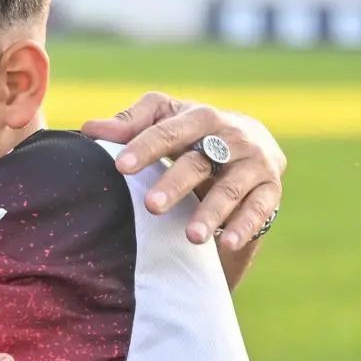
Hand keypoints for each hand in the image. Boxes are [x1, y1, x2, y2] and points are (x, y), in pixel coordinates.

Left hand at [82, 91, 285, 249]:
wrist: (250, 141)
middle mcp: (231, 136)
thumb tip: (89, 129)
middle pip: (200, 161)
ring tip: (191, 237)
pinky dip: (245, 226)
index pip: (169, 131)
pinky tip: (228, 244)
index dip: (145, 146)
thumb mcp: (164, 119)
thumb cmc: (191, 132)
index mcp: (200, 116)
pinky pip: (260, 208)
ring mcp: (254, 163)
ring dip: (211, 213)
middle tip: (151, 206)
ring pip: (231, 188)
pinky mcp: (270, 189)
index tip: (120, 167)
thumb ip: (129, 123)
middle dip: (175, 184)